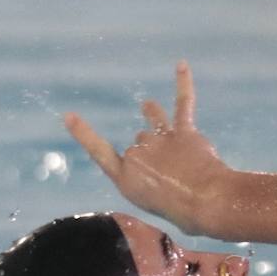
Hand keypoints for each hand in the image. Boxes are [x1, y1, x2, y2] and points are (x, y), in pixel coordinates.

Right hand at [64, 61, 230, 235]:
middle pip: (139, 143)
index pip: (99, 151)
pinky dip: (183, 83)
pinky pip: (183, 103)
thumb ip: (149, 180)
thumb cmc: (181, 211)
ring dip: (153, 117)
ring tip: (147, 106)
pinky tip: (182, 64)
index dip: (84, 134)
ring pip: (154, 125)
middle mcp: (138, 154)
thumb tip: (161, 162)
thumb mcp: (152, 202)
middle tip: (173, 176)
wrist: (205, 201)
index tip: (70, 116)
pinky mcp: (184, 132)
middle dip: (152, 153)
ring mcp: (160, 140)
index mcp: (125, 177)